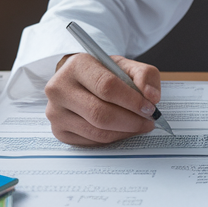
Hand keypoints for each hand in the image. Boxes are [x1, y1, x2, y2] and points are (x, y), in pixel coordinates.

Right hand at [44, 53, 161, 145]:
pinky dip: (112, 138)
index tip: (149, 108)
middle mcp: (59, 88)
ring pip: (97, 131)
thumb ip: (144, 75)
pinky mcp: (58, 131)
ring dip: (124, 132)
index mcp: (76, 65)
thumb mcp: (125, 66)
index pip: (107, 87)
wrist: (78, 81)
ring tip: (139, 126)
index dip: (132, 101)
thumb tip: (152, 97)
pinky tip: (122, 130)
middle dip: (131, 121)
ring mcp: (56, 112)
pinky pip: (91, 141)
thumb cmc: (103, 73)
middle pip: (101, 113)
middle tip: (148, 121)